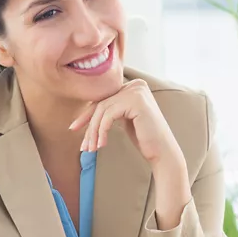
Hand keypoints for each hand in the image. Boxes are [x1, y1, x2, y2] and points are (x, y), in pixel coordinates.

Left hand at [69, 79, 184, 168]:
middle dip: (89, 125)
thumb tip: (86, 110)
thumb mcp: (125, 119)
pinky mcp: (136, 101)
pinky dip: (101, 131)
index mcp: (134, 86)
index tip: (74, 129)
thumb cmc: (145, 138)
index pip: (104, 98)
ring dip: (93, 131)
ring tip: (90, 148)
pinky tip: (101, 144)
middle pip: (102, 103)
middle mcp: (136, 84)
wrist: (163, 151)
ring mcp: (137, 91)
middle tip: (83, 145)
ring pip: (103, 110)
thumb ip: (112, 109)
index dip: (87, 115)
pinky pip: (109, 115)